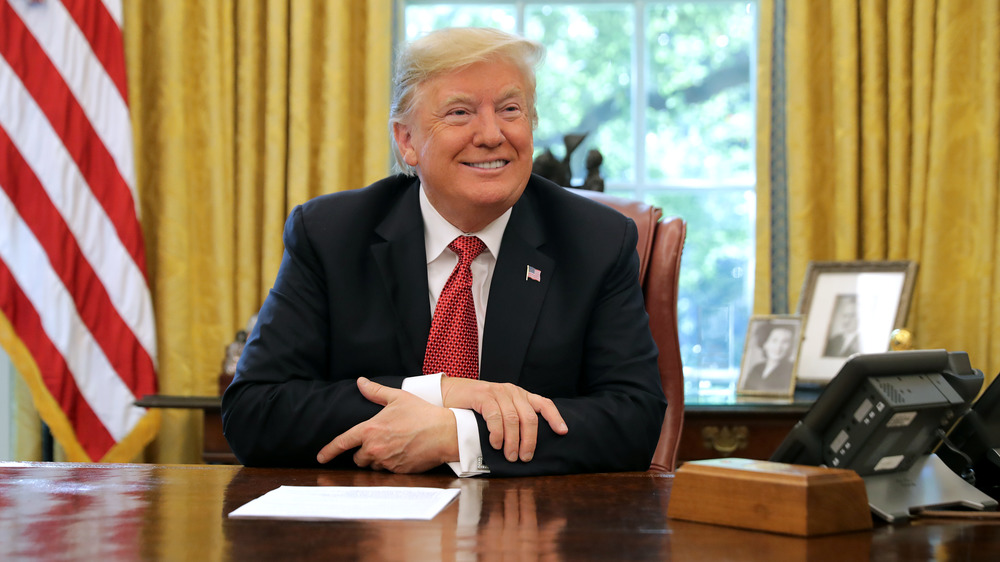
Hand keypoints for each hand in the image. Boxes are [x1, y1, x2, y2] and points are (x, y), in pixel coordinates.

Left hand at [316, 377, 458, 472]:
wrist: (444, 432)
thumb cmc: (421, 413)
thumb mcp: (397, 397)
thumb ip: (375, 391)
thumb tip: (360, 382)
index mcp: (370, 430)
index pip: (342, 442)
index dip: (329, 450)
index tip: (320, 457)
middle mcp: (375, 448)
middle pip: (358, 458)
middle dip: (364, 452)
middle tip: (379, 441)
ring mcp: (386, 462)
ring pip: (372, 465)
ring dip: (377, 459)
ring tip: (394, 446)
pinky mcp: (398, 471)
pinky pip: (387, 471)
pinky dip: (391, 464)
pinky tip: (403, 453)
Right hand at [440, 377, 567, 462]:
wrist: (450, 393)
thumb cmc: (476, 406)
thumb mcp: (500, 409)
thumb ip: (513, 419)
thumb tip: (526, 444)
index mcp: (520, 395)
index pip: (543, 403)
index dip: (555, 417)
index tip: (562, 432)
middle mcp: (512, 391)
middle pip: (529, 417)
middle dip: (530, 440)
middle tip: (525, 457)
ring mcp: (498, 392)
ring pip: (513, 419)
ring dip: (513, 441)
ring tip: (510, 455)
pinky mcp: (483, 395)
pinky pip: (495, 416)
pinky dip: (497, 433)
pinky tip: (495, 444)